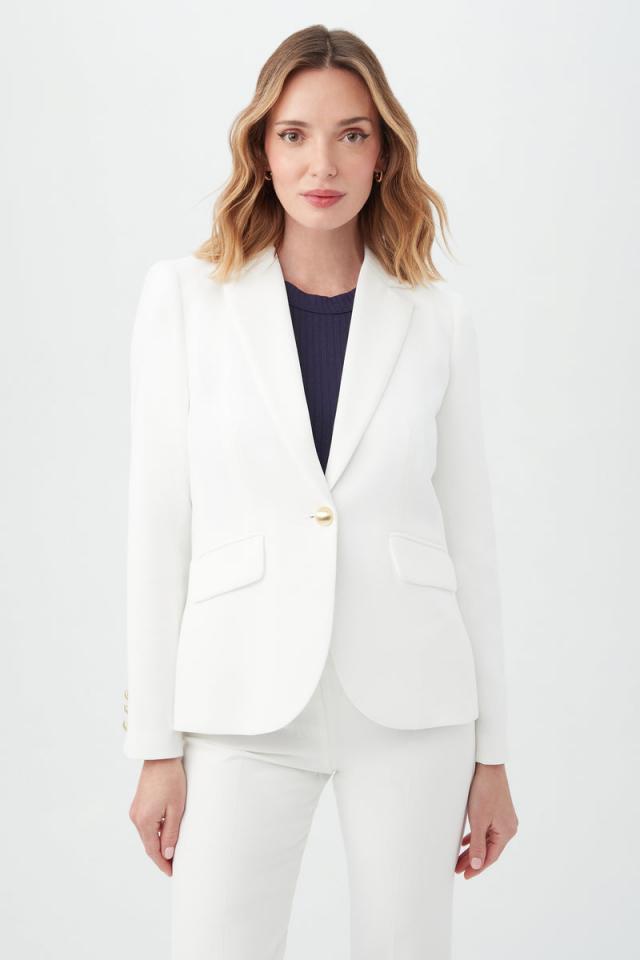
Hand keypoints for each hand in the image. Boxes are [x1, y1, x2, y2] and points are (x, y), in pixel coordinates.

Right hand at [129, 757, 185, 875]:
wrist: (160, 757)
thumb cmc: (171, 779)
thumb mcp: (176, 808)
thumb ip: (171, 833)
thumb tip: (168, 855)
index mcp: (144, 821)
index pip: (153, 851)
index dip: (162, 864)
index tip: (172, 873)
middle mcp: (136, 818)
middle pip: (148, 844)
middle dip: (160, 856)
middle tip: (173, 866)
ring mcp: (135, 810)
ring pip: (147, 834)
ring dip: (158, 844)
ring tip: (172, 852)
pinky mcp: (138, 804)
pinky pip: (146, 824)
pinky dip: (155, 832)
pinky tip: (165, 833)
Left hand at [455, 763, 517, 878]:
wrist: (488, 766)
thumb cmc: (484, 791)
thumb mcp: (478, 820)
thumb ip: (478, 844)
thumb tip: (477, 865)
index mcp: (506, 832)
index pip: (491, 857)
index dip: (477, 868)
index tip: (464, 876)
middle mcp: (508, 827)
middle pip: (489, 850)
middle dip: (473, 860)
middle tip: (458, 870)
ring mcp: (504, 819)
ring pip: (487, 840)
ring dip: (473, 850)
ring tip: (459, 859)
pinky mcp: (498, 811)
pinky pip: (487, 830)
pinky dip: (476, 837)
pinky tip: (466, 842)